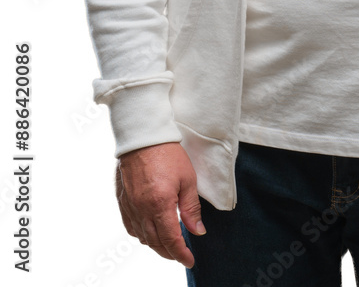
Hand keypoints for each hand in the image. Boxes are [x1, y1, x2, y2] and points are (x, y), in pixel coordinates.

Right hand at [115, 142, 204, 268]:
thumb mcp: (188, 179)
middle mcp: (142, 209)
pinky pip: (130, 226)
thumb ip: (191, 208)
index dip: (181, 254)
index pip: (171, 240)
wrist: (144, 136)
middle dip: (169, 252)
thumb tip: (197, 231)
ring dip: (155, 244)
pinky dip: (141, 234)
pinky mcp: (122, 200)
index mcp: (160, 205)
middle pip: (155, 242)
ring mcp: (130, 206)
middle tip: (181, 254)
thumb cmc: (168, 154)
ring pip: (141, 237)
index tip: (190, 260)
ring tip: (168, 244)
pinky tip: (149, 232)